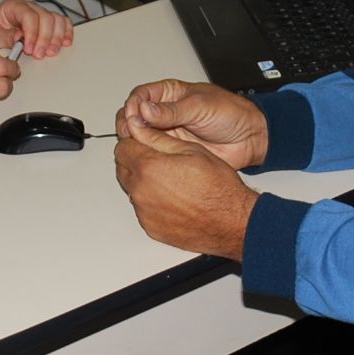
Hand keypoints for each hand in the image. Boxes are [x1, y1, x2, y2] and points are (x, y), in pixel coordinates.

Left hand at [0, 0, 72, 58]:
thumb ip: (4, 36)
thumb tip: (19, 37)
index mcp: (13, 6)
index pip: (29, 16)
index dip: (32, 33)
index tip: (29, 49)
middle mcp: (29, 7)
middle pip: (46, 18)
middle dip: (45, 38)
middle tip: (39, 54)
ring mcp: (40, 13)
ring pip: (56, 20)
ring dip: (56, 38)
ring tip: (50, 52)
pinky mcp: (47, 22)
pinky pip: (62, 22)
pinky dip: (66, 32)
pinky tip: (64, 43)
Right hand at [115, 79, 268, 168]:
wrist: (250, 138)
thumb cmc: (231, 114)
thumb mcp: (200, 107)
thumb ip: (171, 111)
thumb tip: (144, 109)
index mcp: (170, 94)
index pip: (141, 95)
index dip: (133, 103)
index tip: (133, 113)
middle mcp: (164, 113)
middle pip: (133, 116)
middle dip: (128, 123)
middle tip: (131, 132)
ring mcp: (167, 133)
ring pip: (139, 136)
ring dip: (134, 140)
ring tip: (138, 145)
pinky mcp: (173, 151)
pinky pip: (152, 153)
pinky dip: (145, 155)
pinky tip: (146, 156)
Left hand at [115, 119, 257, 258]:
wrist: (231, 222)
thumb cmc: (218, 187)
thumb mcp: (191, 150)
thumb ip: (158, 138)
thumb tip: (138, 127)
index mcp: (148, 167)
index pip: (123, 147)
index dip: (134, 141)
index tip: (146, 141)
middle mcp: (141, 191)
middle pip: (122, 168)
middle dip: (135, 160)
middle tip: (159, 159)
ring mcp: (144, 212)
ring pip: (132, 189)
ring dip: (143, 181)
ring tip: (170, 180)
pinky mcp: (150, 228)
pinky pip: (142, 209)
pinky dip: (151, 202)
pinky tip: (173, 198)